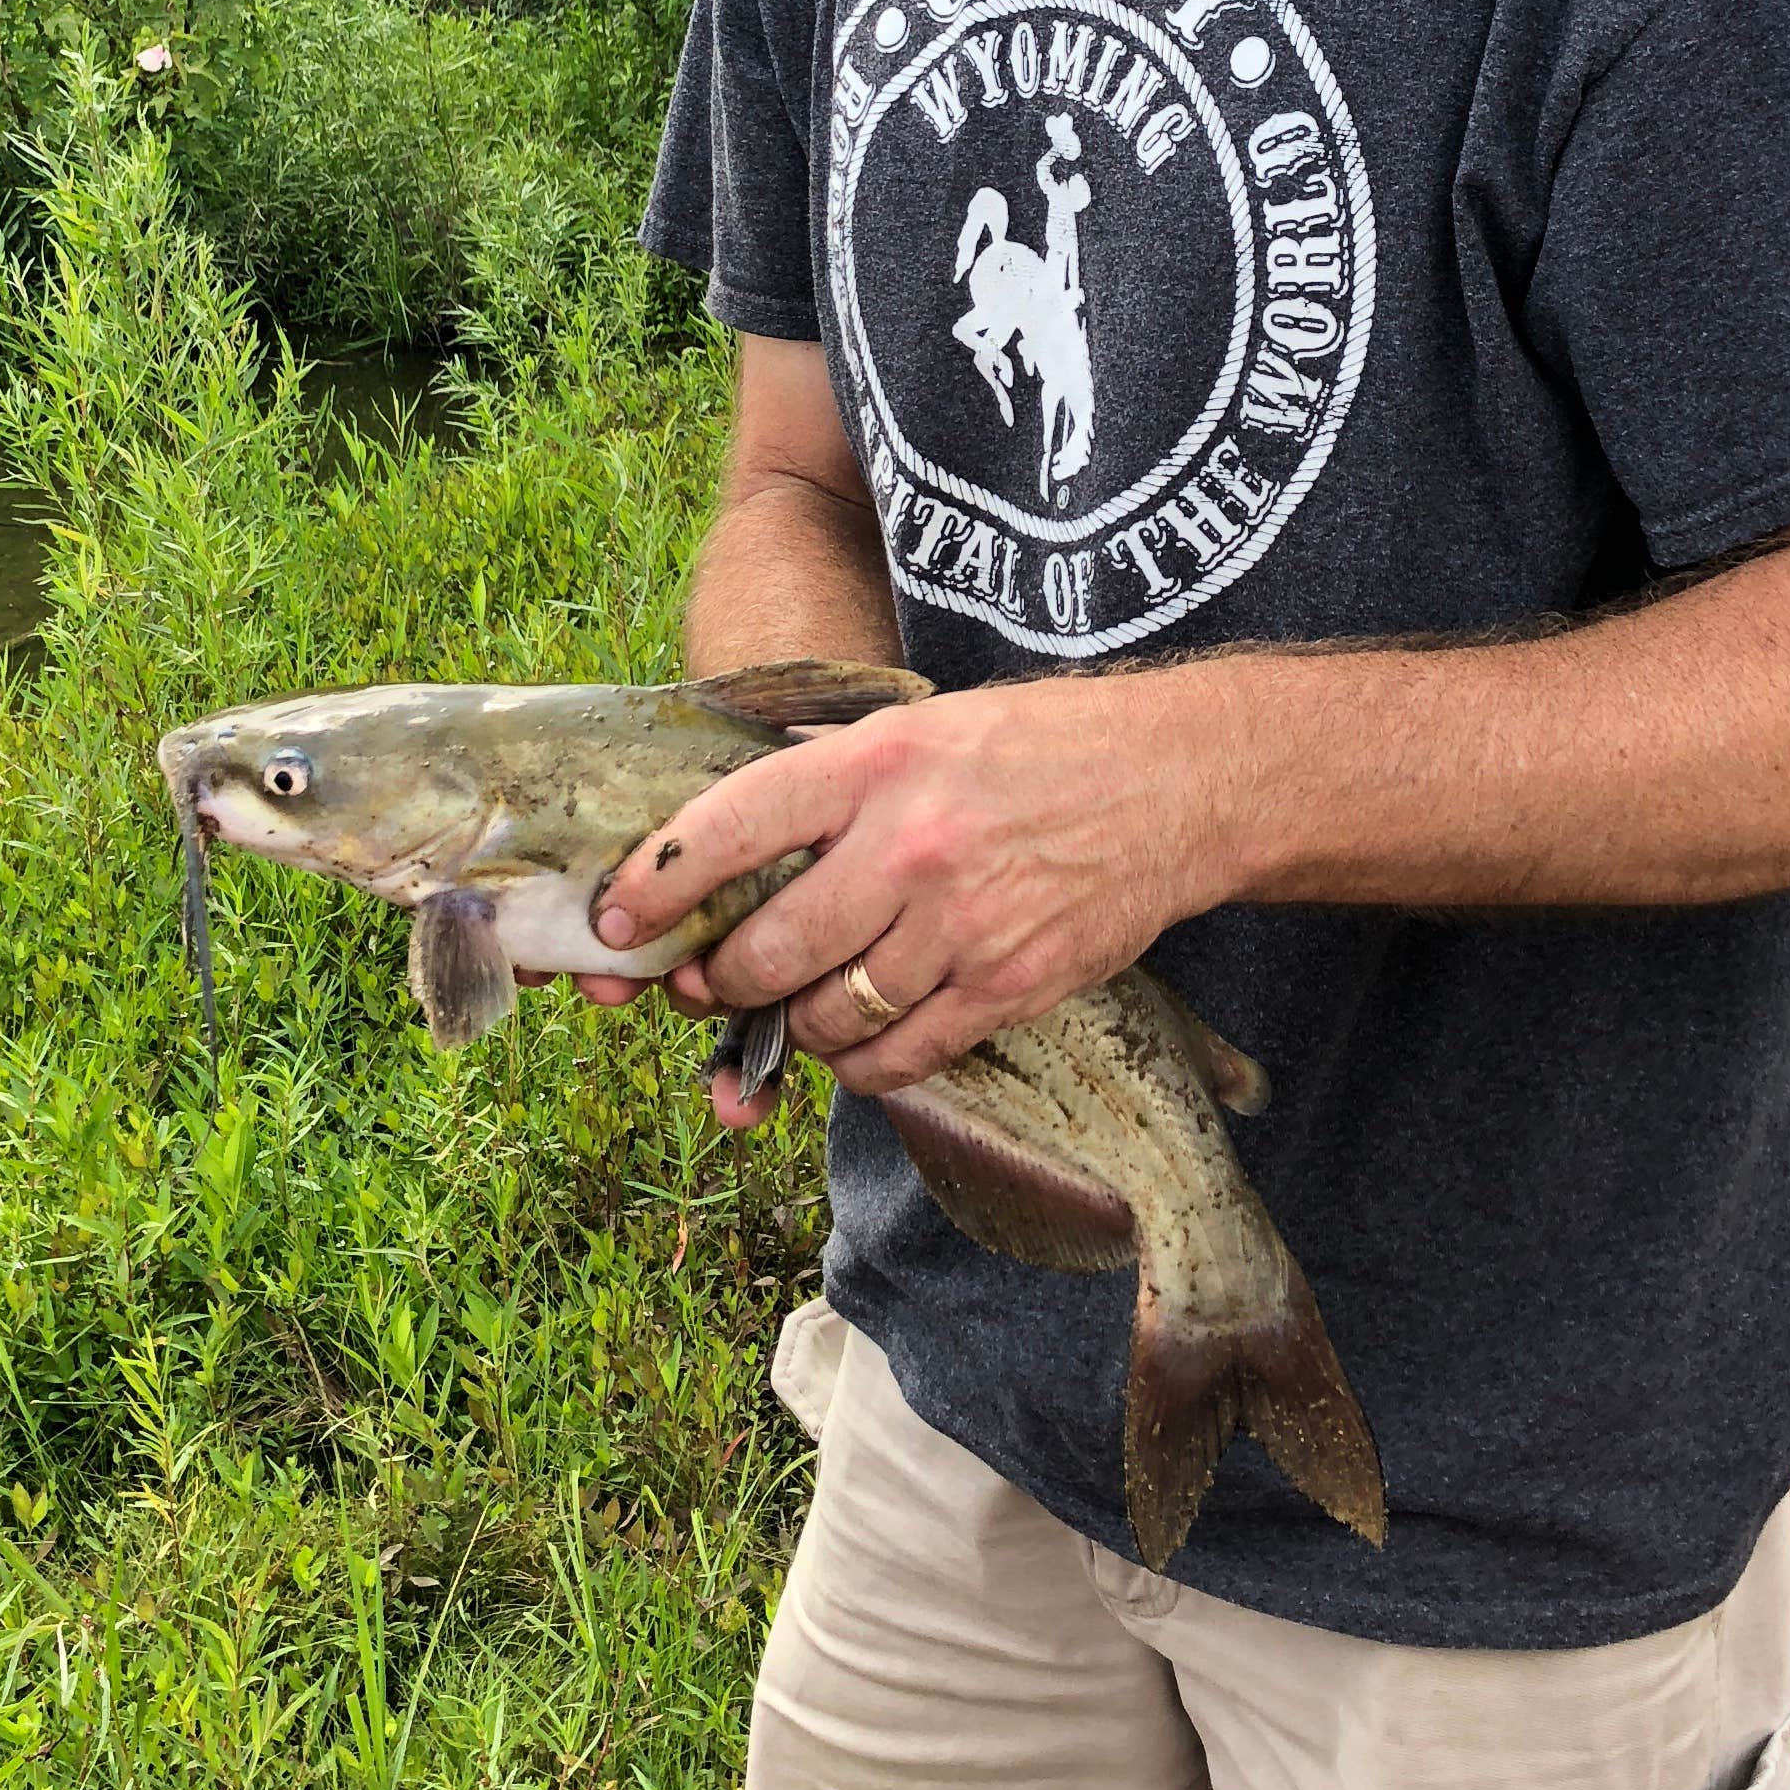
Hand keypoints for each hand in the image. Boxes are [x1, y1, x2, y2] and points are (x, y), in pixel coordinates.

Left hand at [578, 676, 1234, 1123]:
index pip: (727, 829)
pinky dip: (857, 1064)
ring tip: (790, 1005)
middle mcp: (907, 845)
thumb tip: (720, 828)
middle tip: (709, 980)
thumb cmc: (1034, 747)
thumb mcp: (918, 725)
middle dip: (718, 979)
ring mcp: (960, 925)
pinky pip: (897, 1057)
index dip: (655, 887)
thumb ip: (824, 774)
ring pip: (826, 1015)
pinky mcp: (1007, 987)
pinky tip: (855, 1041)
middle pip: (767, 949)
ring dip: (789, 1025)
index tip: (617, 922)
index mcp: (872, 763)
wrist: (1172, 783)